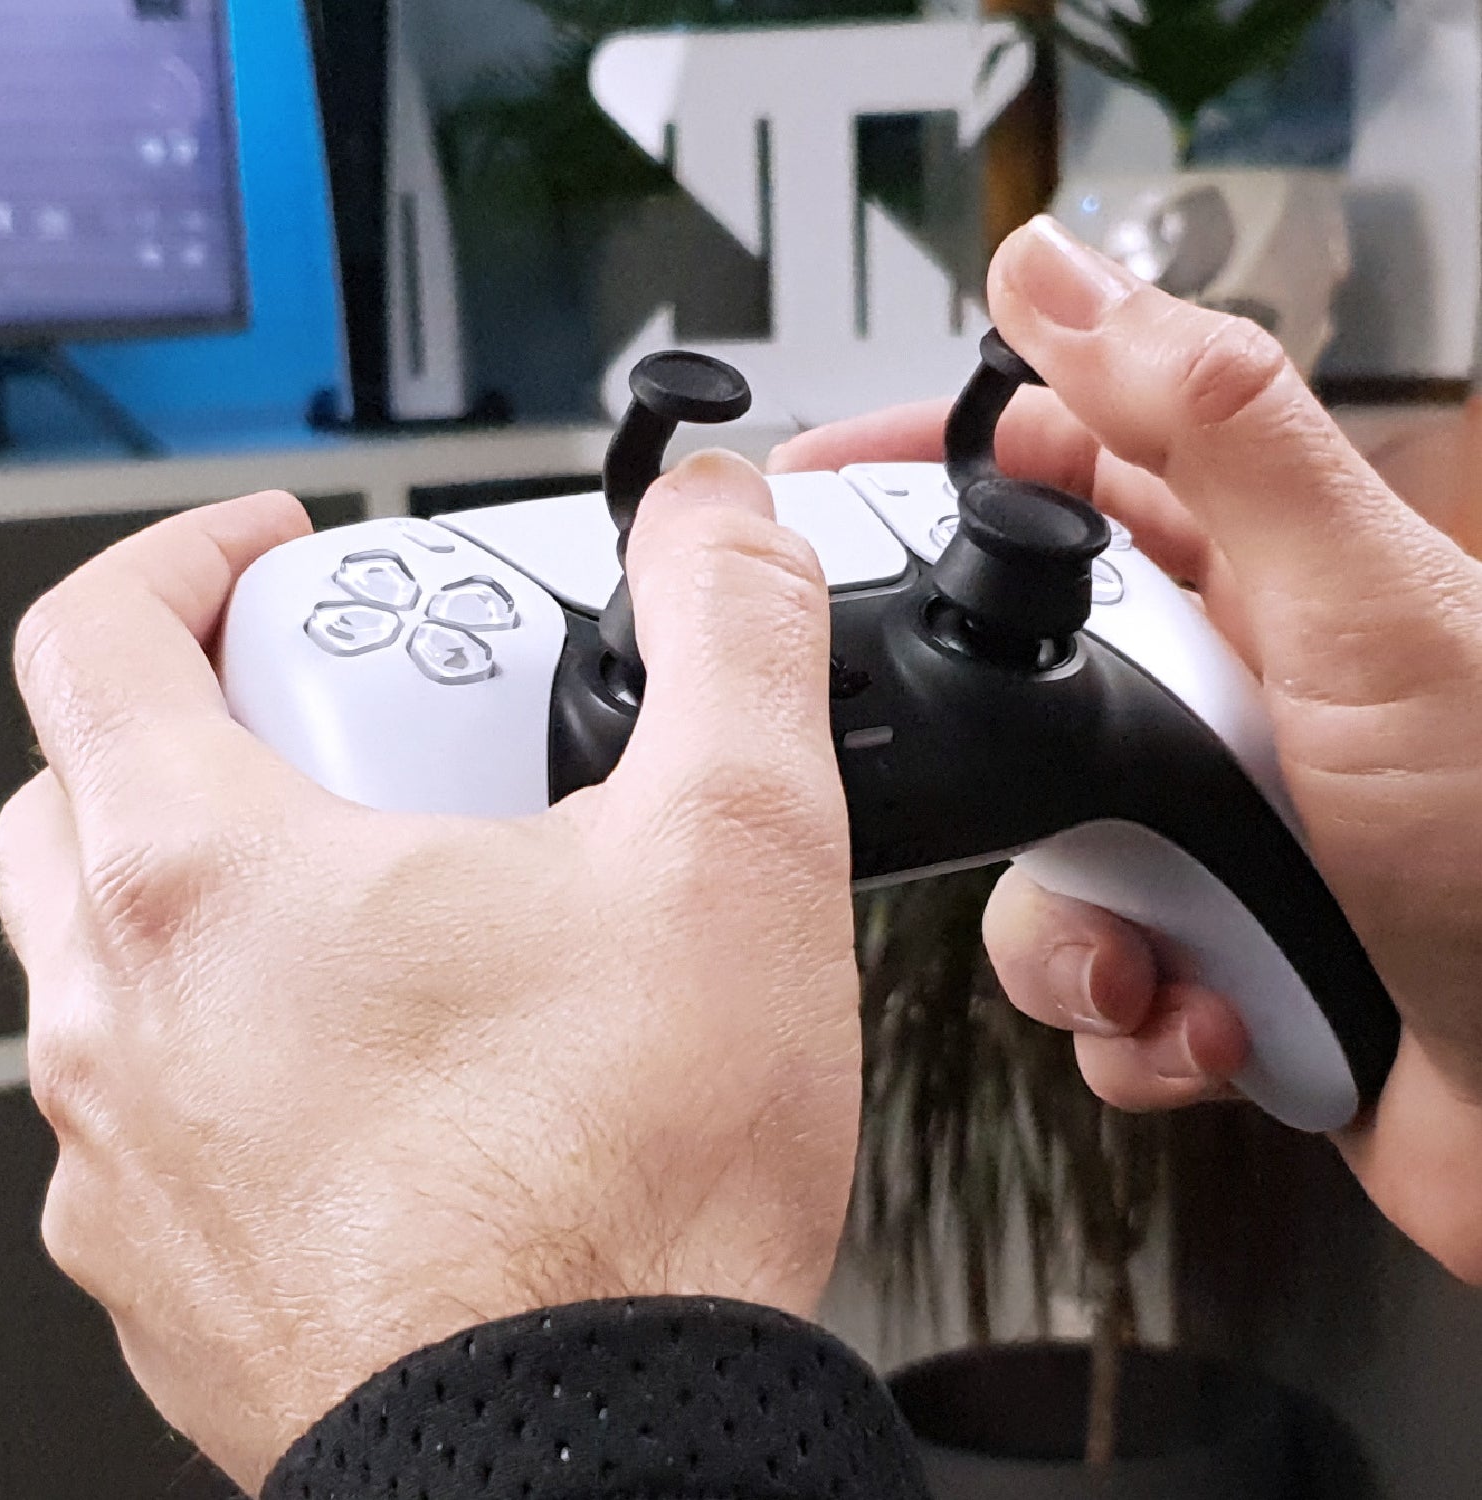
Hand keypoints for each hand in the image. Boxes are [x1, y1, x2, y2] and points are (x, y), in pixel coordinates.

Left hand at [0, 454, 860, 1491]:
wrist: (598, 1464)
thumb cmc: (627, 1192)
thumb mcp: (730, 850)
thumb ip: (729, 640)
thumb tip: (720, 525)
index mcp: (208, 883)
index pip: (98, 636)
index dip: (191, 560)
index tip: (279, 561)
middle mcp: (127, 1021)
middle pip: (91, 792)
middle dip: (219, 723)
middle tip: (368, 739)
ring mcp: (133, 1162)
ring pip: (120, 961)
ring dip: (239, 893)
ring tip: (411, 911)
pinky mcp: (182, 1271)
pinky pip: (173, 1108)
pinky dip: (255, 1045)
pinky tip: (405, 1072)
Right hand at [771, 215, 1481, 1285]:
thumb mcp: (1363, 613)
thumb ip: (1213, 435)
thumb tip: (1060, 277)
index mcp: (1252, 585)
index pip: (1058, 474)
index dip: (935, 468)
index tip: (825, 486)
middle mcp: (1214, 703)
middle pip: (1009, 690)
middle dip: (996, 778)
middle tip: (1044, 818)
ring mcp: (1201, 833)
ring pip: (1028, 862)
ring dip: (1077, 938)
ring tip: (1171, 958)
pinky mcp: (1195, 950)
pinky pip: (1082, 979)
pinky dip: (1132, 1021)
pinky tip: (1218, 1021)